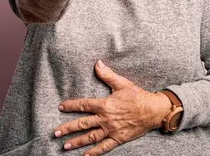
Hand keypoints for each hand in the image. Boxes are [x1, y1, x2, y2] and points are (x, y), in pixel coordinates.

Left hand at [54, 60, 170, 155]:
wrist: (153, 110)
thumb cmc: (138, 96)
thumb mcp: (122, 83)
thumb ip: (107, 75)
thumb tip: (97, 63)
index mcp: (105, 104)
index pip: (83, 105)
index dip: (71, 105)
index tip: (60, 107)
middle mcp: (105, 119)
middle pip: (82, 124)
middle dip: (68, 128)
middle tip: (55, 133)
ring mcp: (111, 130)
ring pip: (90, 137)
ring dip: (77, 141)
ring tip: (65, 146)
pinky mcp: (118, 138)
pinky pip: (104, 147)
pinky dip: (94, 152)